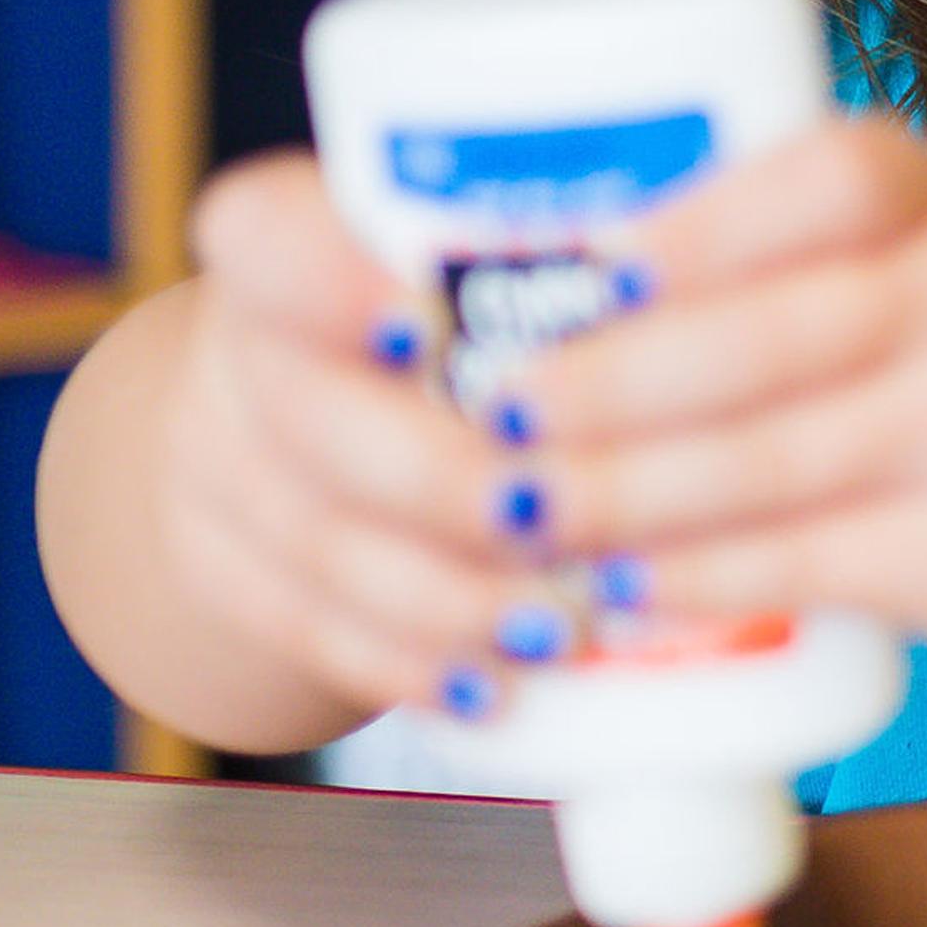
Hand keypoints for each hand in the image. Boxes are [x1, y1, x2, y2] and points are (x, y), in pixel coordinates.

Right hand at [148, 158, 528, 718]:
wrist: (301, 414)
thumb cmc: (450, 318)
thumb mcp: (475, 264)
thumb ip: (551, 273)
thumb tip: (713, 296)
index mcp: (287, 244)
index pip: (264, 239)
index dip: (328, 284)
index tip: (421, 328)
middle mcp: (237, 350)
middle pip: (309, 416)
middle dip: (438, 481)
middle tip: (550, 517)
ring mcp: (213, 466)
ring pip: (315, 541)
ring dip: (444, 596)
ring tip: (559, 625)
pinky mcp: (220, 570)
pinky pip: (305, 627)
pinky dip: (405, 663)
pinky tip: (488, 688)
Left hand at [489, 114, 926, 657]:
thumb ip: (787, 247)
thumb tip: (541, 265)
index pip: (836, 176)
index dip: (698, 222)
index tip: (578, 263)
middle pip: (773, 337)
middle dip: (608, 382)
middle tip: (493, 409)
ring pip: (771, 464)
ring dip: (619, 495)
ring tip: (519, 507)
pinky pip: (810, 565)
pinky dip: (694, 576)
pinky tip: (618, 578)